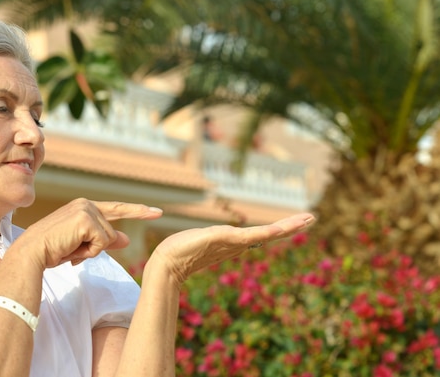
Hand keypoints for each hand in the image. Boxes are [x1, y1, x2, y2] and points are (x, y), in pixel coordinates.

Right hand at [17, 198, 162, 267]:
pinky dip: (89, 252)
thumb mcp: (82, 246)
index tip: (157, 212)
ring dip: (90, 251)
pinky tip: (71, 248)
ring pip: (108, 240)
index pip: (117, 209)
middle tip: (70, 249)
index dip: (138, 211)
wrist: (32, 253)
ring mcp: (86, 210)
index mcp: (84, 207)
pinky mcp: (86, 220)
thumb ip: (105, 240)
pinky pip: (102, 243)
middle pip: (111, 233)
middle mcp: (86, 204)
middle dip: (95, 249)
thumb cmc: (52, 250)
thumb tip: (126, 239)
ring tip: (69, 249)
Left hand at [149, 213, 314, 285]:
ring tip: (308, 219)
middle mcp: (237, 243)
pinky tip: (280, 229)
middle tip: (313, 217)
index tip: (299, 221)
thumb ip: (214, 240)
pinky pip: (251, 236)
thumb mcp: (202, 240)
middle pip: (270, 234)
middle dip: (291, 226)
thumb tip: (218, 238)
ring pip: (265, 234)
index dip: (280, 229)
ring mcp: (233, 243)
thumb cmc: (179, 251)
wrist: (167, 263)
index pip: (262, 234)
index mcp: (233, 242)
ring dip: (287, 227)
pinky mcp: (225, 240)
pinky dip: (268, 233)